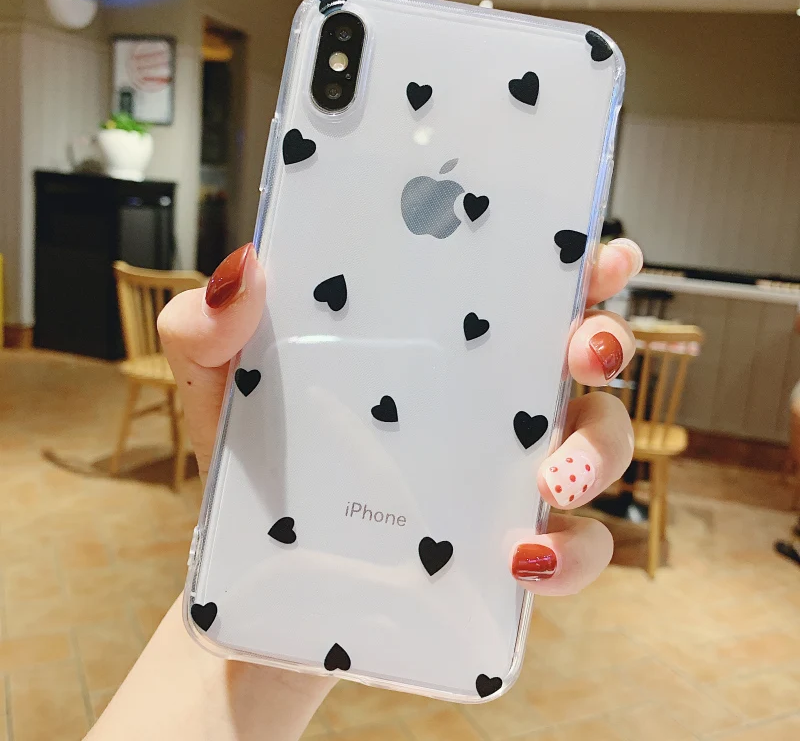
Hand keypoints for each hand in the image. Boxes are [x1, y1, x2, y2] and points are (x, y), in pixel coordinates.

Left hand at [159, 237, 641, 598]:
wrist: (262, 581)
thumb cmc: (254, 469)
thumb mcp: (220, 388)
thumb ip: (208, 329)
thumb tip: (243, 271)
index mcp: (432, 346)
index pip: (517, 288)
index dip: (574, 264)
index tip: (599, 252)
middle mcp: (481, 401)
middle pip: (579, 354)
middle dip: (604, 341)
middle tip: (582, 351)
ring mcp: (501, 475)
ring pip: (598, 442)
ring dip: (598, 450)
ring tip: (550, 479)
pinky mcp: (506, 548)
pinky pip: (576, 548)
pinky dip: (573, 553)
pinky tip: (524, 559)